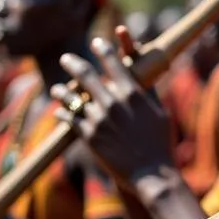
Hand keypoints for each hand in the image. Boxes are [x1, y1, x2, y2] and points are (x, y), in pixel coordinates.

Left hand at [53, 28, 174, 189]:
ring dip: (62, 90)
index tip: (97, 43)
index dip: (103, 49)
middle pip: (86, 74)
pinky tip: (60, 111)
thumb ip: (148, 92)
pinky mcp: (89, 136)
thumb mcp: (159, 113)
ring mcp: (99, 118)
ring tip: (57, 88)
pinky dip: (64, 113)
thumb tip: (144, 76)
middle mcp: (113, 101)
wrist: (152, 174)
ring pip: (72, 96)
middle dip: (73, 63)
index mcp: (133, 93)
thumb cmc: (160, 144)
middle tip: (66, 59)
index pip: (113, 61)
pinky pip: (70, 119)